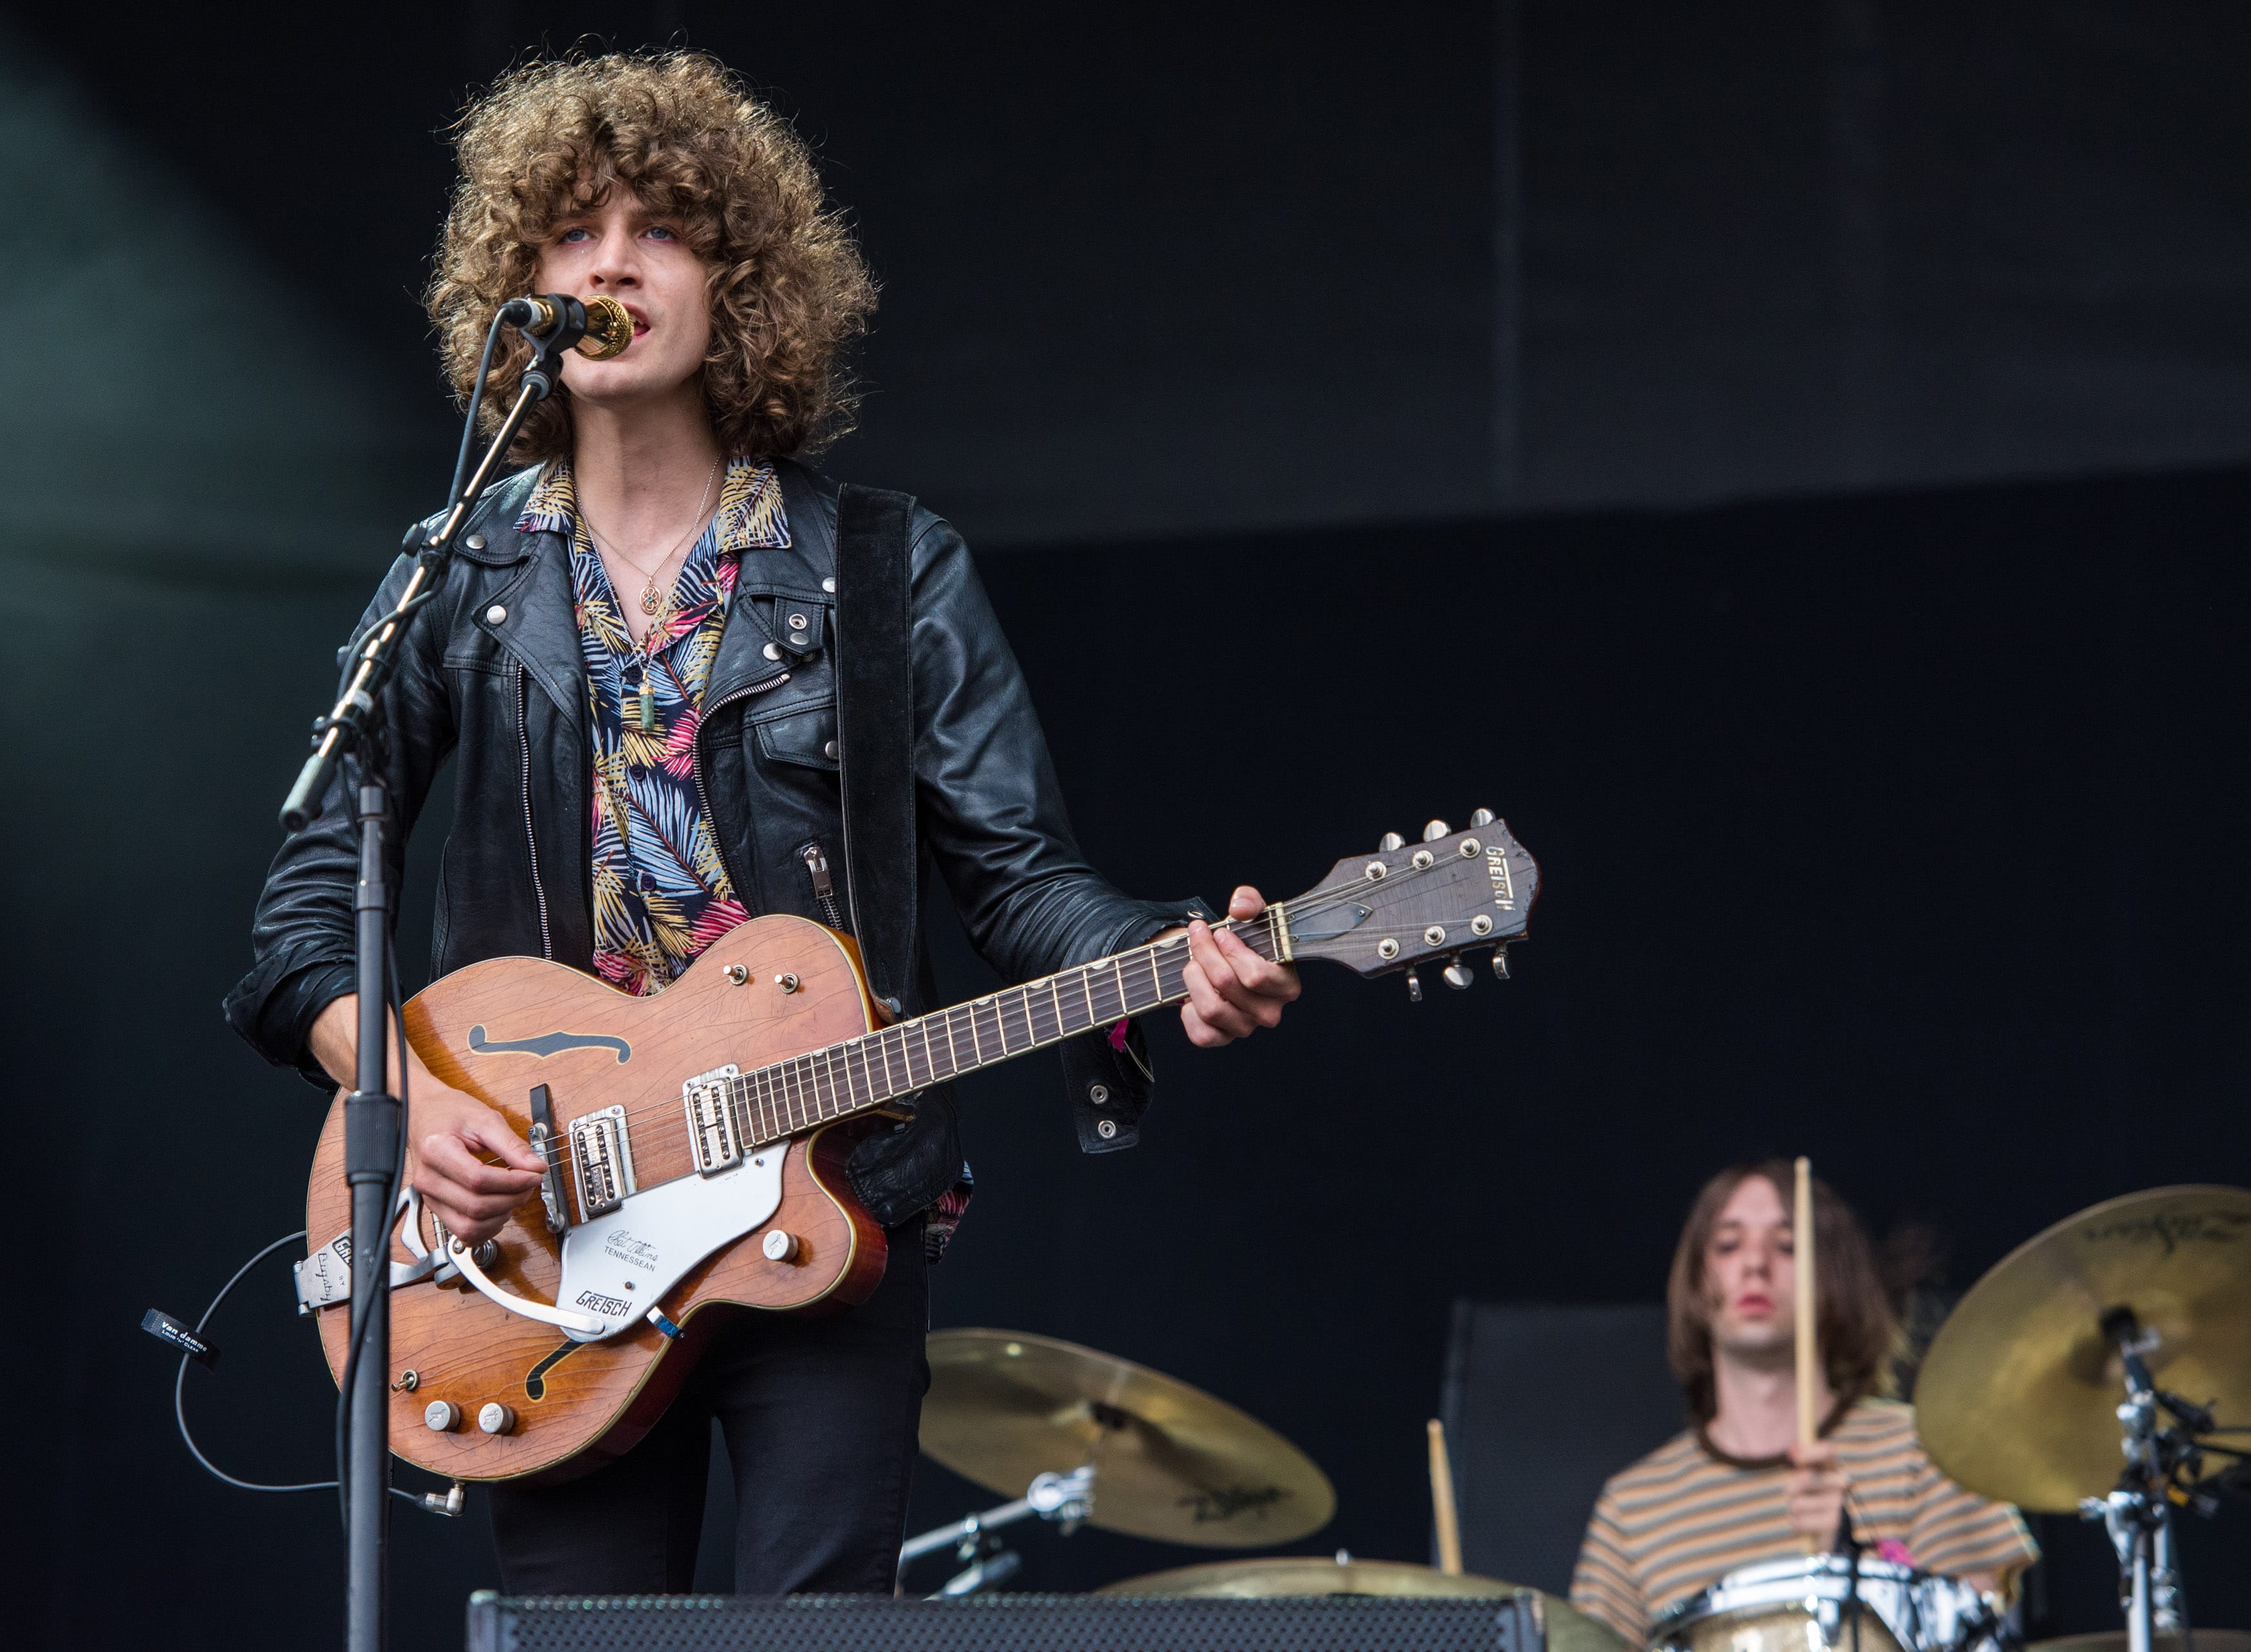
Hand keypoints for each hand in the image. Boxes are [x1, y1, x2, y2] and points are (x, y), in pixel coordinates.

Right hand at [402, 1081, 548, 1245]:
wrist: (426, 1115)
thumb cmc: (452, 1115)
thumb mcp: (485, 1119)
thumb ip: (512, 1145)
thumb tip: (536, 1167)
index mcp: (436, 1151)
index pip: (478, 1179)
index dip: (512, 1182)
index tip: (534, 1175)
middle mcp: (428, 1179)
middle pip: (475, 1206)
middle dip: (512, 1199)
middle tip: (529, 1183)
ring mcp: (429, 1198)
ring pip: (469, 1227)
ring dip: (501, 1216)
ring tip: (514, 1195)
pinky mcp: (436, 1208)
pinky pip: (463, 1233)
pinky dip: (487, 1228)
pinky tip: (499, 1210)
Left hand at [1172, 885, 1300, 1047]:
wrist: (1226, 964)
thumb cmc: (1244, 941)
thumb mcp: (1251, 915)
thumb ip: (1249, 902)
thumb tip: (1240, 908)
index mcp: (1287, 986)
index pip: (1256, 976)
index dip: (1231, 951)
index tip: (1220, 932)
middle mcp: (1270, 1013)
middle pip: (1227, 985)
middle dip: (1205, 954)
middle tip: (1198, 937)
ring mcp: (1246, 1029)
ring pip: (1211, 1008)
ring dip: (1193, 977)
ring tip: (1192, 962)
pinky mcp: (1221, 1039)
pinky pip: (1200, 1032)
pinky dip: (1188, 1009)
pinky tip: (1193, 992)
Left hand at [1786, 1439, 1849, 1548]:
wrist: (1825, 1531)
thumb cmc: (1808, 1497)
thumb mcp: (1800, 1478)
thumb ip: (1797, 1463)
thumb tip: (1793, 1452)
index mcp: (1831, 1467)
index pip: (1827, 1451)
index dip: (1810, 1452)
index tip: (1795, 1459)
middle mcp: (1840, 1483)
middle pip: (1805, 1478)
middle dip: (1792, 1488)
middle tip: (1792, 1494)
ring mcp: (1838, 1503)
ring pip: (1797, 1503)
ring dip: (1793, 1508)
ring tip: (1803, 1511)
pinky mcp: (1833, 1523)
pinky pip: (1798, 1521)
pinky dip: (1796, 1523)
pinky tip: (1805, 1523)